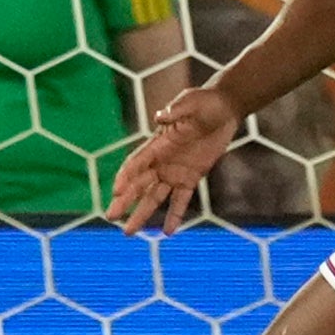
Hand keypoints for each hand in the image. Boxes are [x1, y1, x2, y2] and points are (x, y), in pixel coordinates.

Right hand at [113, 84, 241, 234]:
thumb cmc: (203, 102)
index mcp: (157, 144)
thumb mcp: (190, 103)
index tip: (116, 191)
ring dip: (142, 214)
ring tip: (129, 232)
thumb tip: (160, 117)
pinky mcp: (192, 177)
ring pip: (154, 197)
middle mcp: (162, 160)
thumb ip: (175, 112)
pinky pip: (181, 200)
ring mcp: (175, 171)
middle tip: (111, 217)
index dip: (126, 176)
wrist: (224, 108)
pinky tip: (168, 232)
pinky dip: (174, 215)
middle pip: (139, 184)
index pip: (136, 163)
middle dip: (125, 200)